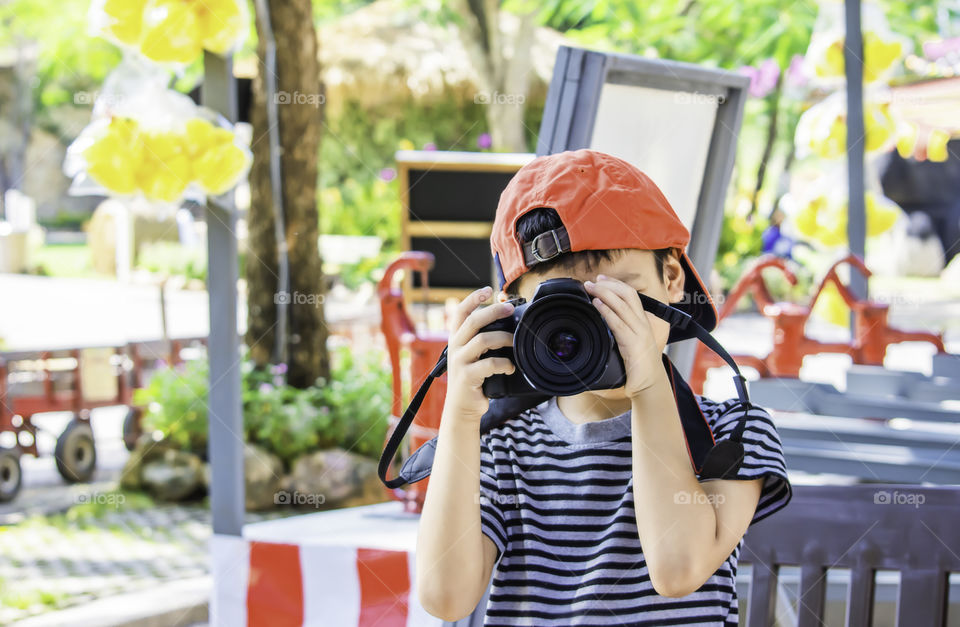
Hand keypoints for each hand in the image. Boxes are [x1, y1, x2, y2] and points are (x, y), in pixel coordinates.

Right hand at [444, 286, 516, 421]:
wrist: (462, 408)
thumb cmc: (473, 379)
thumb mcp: (473, 356)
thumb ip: (483, 338)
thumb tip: (505, 316)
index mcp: (456, 339)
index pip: (460, 312)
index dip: (473, 298)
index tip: (488, 289)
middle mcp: (455, 347)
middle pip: (473, 321)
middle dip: (493, 311)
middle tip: (510, 308)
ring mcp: (459, 362)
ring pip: (482, 340)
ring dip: (503, 338)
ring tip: (514, 343)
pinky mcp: (467, 377)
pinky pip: (489, 364)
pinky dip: (504, 364)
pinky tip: (510, 367)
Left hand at [584, 274, 663, 398]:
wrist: (649, 384)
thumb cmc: (638, 365)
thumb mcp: (630, 342)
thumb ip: (621, 329)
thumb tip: (603, 319)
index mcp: (642, 321)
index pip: (631, 295)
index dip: (615, 284)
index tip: (601, 278)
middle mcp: (642, 324)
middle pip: (628, 295)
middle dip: (609, 285)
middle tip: (591, 282)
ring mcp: (639, 333)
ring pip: (623, 305)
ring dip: (604, 294)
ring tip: (590, 288)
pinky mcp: (633, 344)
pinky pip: (618, 323)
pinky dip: (607, 311)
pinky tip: (597, 305)